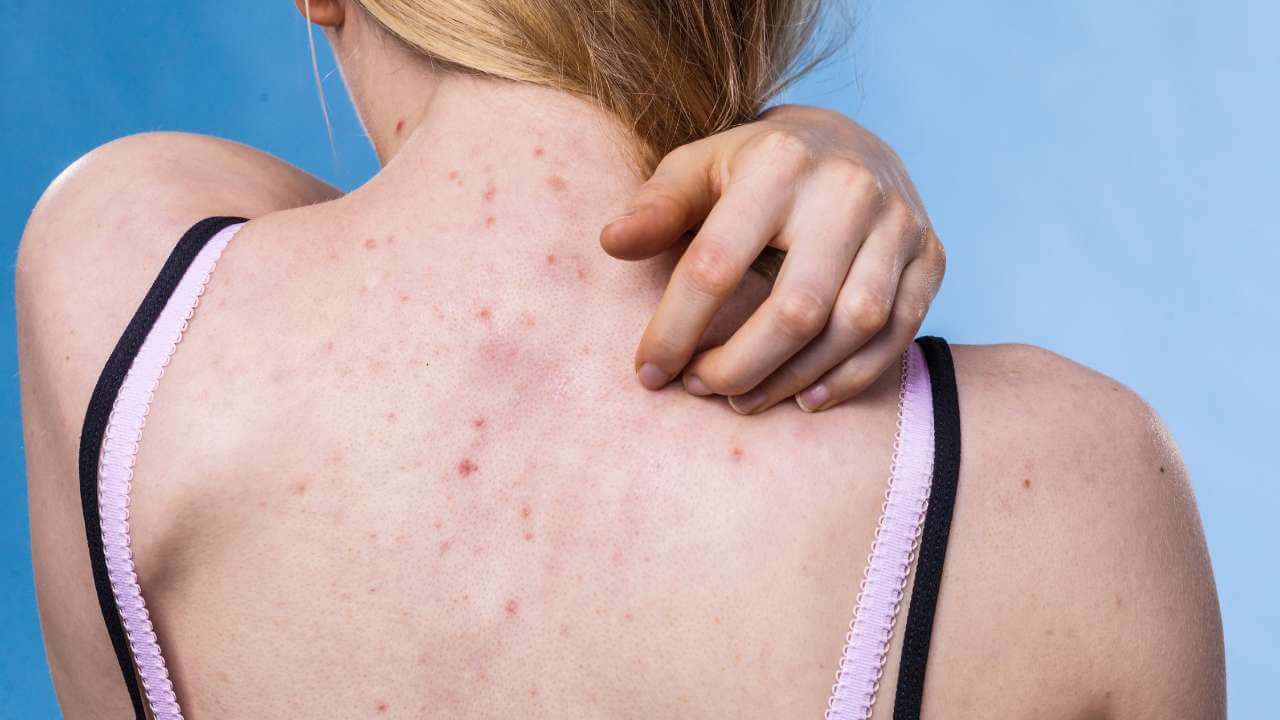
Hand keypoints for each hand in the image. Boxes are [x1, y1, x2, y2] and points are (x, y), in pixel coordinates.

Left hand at [600, 105, 945, 412]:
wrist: (850, 142)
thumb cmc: (753, 169)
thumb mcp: (697, 170)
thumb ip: (656, 208)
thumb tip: (611, 243)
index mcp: (777, 163)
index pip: (717, 264)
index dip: (676, 329)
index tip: (649, 372)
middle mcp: (848, 190)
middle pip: (794, 310)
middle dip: (739, 366)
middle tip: (701, 389)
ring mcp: (900, 223)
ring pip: (852, 328)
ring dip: (793, 379)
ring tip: (745, 399)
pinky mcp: (931, 254)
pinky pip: (898, 334)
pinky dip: (851, 378)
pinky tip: (806, 398)